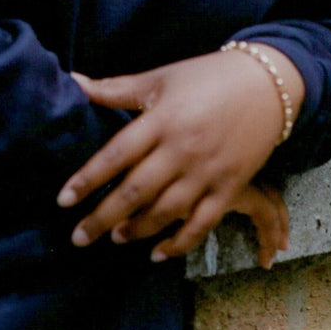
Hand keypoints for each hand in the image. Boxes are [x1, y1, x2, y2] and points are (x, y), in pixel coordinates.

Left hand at [57, 49, 302, 264]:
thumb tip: (74, 82)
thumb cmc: (206, 76)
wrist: (266, 84)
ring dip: (137, 230)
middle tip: (78, 236)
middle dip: (103, 216)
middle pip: (136, 190)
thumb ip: (115, 89)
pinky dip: (179, 243)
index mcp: (161, 119)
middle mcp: (182, 148)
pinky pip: (201, 224)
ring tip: (114, 238)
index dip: (88, 179)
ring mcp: (207, 171)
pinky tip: (157, 253)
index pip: (116, 155)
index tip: (63, 200)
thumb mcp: (160, 78)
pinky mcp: (229, 188)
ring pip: (165, 211)